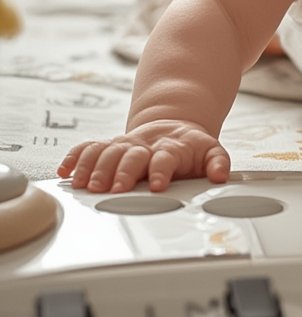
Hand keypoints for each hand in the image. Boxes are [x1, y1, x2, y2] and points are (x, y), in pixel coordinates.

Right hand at [57, 120, 230, 192]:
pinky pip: (89, 147)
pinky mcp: (110, 145)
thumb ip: (218, 163)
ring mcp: (126, 144)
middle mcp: (145, 145)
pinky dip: (75, 158)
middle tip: (117, 189)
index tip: (156, 185)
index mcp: (172, 148)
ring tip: (86, 186)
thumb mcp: (211, 152)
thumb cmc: (190, 148)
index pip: (165, 158)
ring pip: (107, 152)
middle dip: (123, 172)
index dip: (161, 170)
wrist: (173, 127)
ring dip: (95, 168)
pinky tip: (66, 172)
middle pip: (131, 155)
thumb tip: (221, 176)